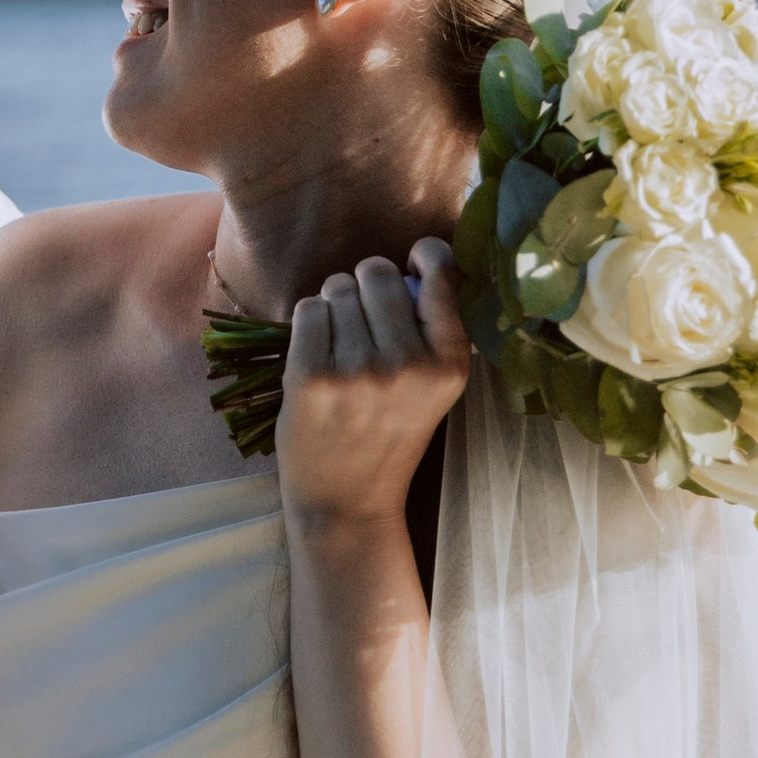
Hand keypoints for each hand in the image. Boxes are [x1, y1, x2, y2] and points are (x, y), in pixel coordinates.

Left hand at [274, 240, 467, 533]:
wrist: (347, 501)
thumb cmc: (389, 436)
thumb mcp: (434, 389)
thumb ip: (430, 331)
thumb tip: (413, 264)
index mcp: (450, 364)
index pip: (442, 275)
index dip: (425, 256)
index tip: (413, 263)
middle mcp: (409, 363)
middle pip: (377, 272)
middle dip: (365, 285)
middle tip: (362, 321)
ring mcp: (359, 369)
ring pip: (337, 288)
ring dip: (334, 305)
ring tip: (340, 346)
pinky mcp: (312, 376)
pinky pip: (308, 310)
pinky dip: (309, 322)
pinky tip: (317, 354)